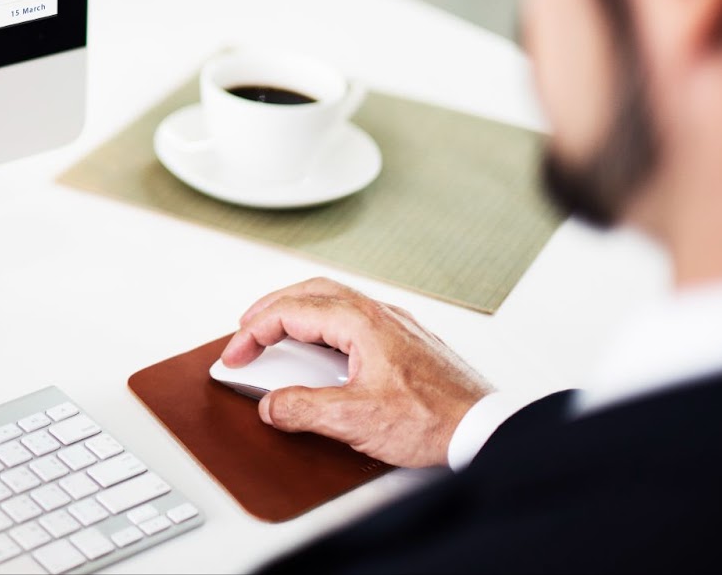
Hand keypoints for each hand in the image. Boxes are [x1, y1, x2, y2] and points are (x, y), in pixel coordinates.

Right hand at [219, 277, 491, 467]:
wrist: (487, 429)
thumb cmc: (435, 420)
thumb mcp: (355, 420)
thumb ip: (304, 409)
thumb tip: (272, 405)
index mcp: (361, 322)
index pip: (290, 312)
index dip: (252, 333)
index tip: (234, 356)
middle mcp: (378, 314)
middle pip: (309, 292)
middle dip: (269, 308)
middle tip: (245, 331)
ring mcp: (394, 326)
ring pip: (333, 300)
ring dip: (297, 311)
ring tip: (276, 333)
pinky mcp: (406, 342)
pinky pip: (353, 317)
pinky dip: (323, 324)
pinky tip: (323, 348)